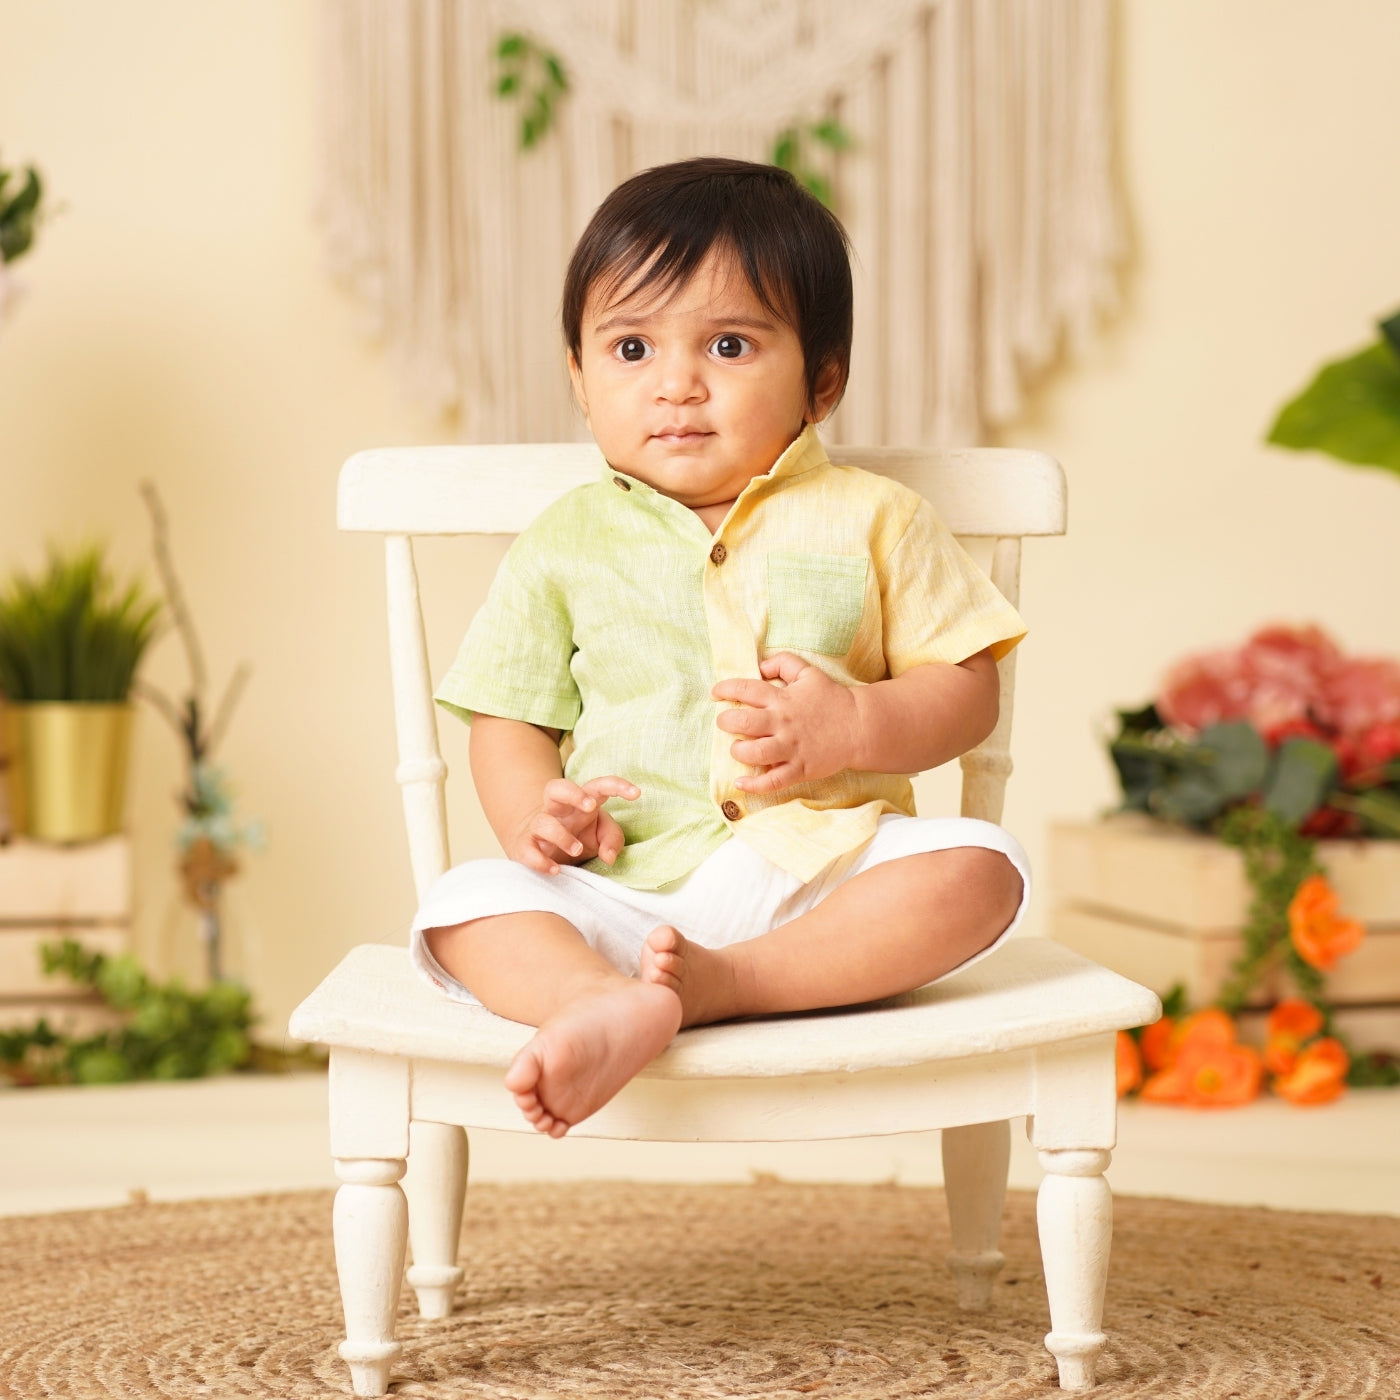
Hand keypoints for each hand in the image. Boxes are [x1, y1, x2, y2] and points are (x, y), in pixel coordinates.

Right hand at [507, 776, 639, 874]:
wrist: (542, 847)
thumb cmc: (578, 837)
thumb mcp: (601, 836)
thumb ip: (612, 840)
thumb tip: (609, 857)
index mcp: (581, 803)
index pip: (597, 786)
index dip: (616, 785)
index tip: (636, 793)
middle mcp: (558, 810)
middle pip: (556, 788)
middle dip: (573, 793)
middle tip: (590, 805)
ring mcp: (539, 826)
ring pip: (543, 822)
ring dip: (562, 836)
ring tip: (578, 850)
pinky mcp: (526, 846)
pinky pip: (528, 850)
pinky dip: (540, 861)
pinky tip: (556, 870)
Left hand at [711, 653, 860, 794]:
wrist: (860, 726)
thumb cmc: (832, 699)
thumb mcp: (809, 673)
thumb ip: (784, 662)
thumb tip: (760, 666)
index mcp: (783, 699)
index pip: (746, 689)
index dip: (726, 689)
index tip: (715, 693)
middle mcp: (783, 723)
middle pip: (744, 721)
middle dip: (726, 721)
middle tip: (724, 722)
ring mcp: (791, 748)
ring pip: (755, 752)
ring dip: (738, 750)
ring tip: (737, 748)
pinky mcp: (800, 769)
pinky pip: (773, 781)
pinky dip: (754, 784)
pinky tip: (741, 782)